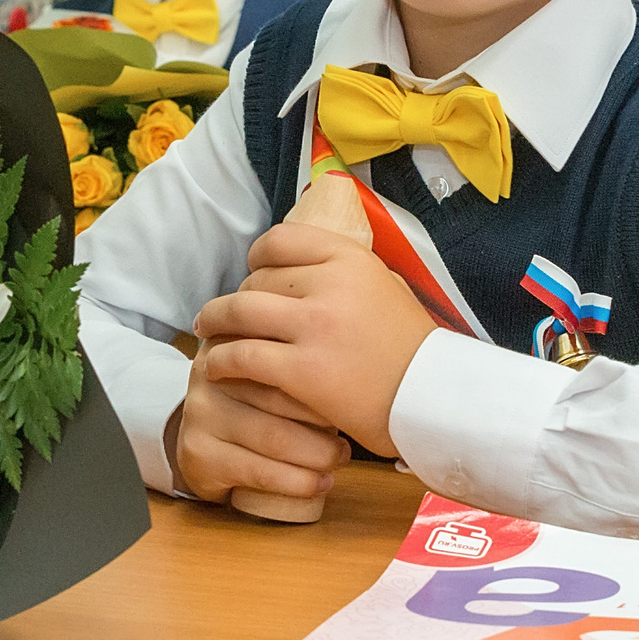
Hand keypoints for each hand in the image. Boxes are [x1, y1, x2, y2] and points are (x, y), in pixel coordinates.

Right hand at [168, 346, 350, 503]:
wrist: (208, 441)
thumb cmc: (258, 399)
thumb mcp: (273, 361)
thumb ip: (304, 341)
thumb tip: (375, 340)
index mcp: (232, 336)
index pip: (285, 349)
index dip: (324, 373)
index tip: (355, 390)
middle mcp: (209, 369)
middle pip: (281, 392)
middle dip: (325, 416)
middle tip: (353, 428)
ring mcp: (201, 410)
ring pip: (273, 435)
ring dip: (317, 453)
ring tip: (340, 457)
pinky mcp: (199, 451)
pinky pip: (257, 469)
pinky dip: (297, 481)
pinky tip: (321, 483)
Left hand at [194, 221, 435, 457]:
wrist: (432, 398)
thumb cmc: (414, 348)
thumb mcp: (389, 286)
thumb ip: (349, 271)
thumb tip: (310, 262)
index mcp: (352, 259)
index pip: (281, 240)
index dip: (258, 258)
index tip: (252, 273)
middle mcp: (331, 284)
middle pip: (257, 280)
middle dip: (236, 299)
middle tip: (224, 315)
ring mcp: (314, 326)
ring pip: (241, 312)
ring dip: (215, 323)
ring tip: (206, 334)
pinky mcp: (302, 370)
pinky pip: (242, 357)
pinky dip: (220, 361)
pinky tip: (214, 369)